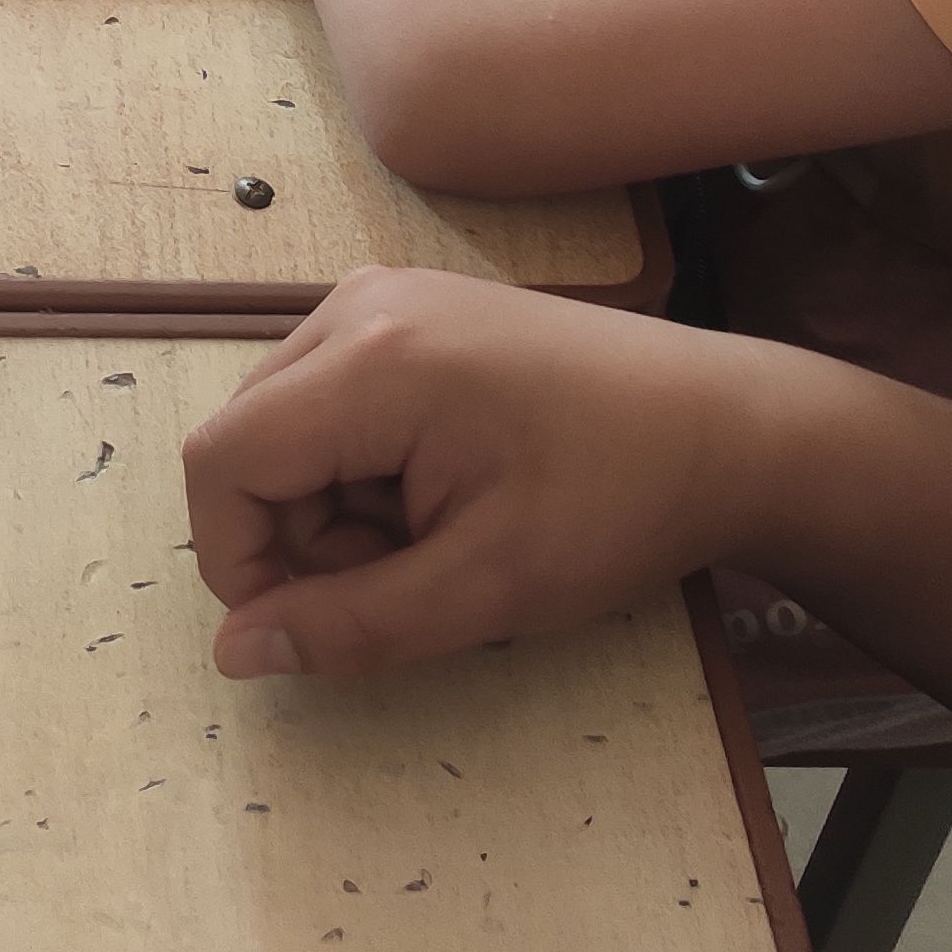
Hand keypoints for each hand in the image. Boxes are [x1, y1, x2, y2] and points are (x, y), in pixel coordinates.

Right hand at [184, 268, 774, 682]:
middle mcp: (360, 304)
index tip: (317, 622)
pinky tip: (446, 488)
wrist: (730, 428)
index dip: (240, 561)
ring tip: (441, 532)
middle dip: (300, 535)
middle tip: (410, 573)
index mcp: (373, 359)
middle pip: (248, 443)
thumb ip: (351, 625)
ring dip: (334, 506)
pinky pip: (330, 400)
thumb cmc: (621, 502)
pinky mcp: (413, 311)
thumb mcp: (487, 587)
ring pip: (285, 428)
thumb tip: (235, 654)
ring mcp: (386, 297)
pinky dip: (363, 466)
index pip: (221, 462)